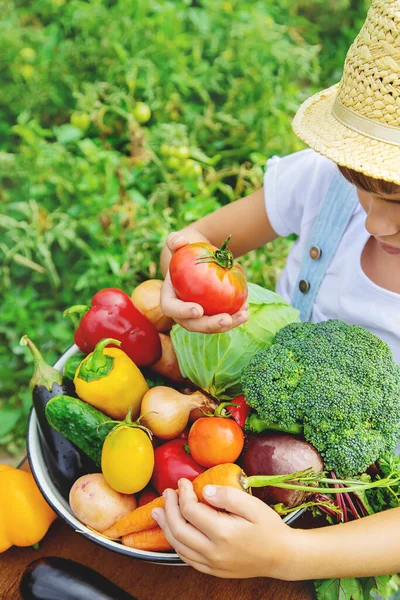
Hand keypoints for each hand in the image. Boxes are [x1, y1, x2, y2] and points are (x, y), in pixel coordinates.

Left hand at [152, 478, 296, 578]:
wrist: (281, 556)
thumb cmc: (269, 528)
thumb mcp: (253, 506)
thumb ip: (228, 496)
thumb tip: (206, 490)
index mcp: (223, 533)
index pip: (191, 510)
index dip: (183, 493)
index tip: (183, 482)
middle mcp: (213, 551)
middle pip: (178, 529)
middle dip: (169, 508)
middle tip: (167, 493)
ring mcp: (211, 564)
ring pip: (178, 546)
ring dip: (166, 526)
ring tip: (158, 511)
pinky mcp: (212, 571)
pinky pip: (186, 558)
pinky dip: (176, 543)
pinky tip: (173, 531)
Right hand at [161, 232, 247, 333]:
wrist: (195, 264)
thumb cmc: (184, 254)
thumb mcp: (178, 245)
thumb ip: (175, 241)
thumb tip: (181, 241)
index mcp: (169, 298)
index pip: (171, 309)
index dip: (183, 312)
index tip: (199, 310)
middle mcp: (182, 313)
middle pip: (193, 325)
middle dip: (210, 325)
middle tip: (226, 319)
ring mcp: (197, 318)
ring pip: (211, 326)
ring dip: (228, 324)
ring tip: (243, 315)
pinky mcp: (211, 317)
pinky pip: (222, 320)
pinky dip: (235, 317)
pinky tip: (246, 309)